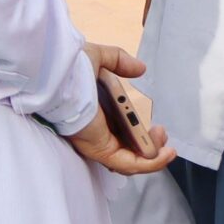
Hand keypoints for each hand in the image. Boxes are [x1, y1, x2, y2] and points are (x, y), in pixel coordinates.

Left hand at [64, 43, 176, 176]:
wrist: (56, 76)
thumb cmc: (69, 66)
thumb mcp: (97, 59)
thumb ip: (118, 61)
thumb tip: (140, 68)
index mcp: (95, 112)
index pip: (119, 130)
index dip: (140, 132)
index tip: (156, 125)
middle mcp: (96, 130)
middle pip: (127, 149)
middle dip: (150, 145)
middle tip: (161, 133)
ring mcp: (98, 141)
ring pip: (130, 161)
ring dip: (153, 155)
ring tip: (166, 146)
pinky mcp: (100, 149)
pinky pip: (128, 164)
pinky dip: (149, 162)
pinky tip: (164, 154)